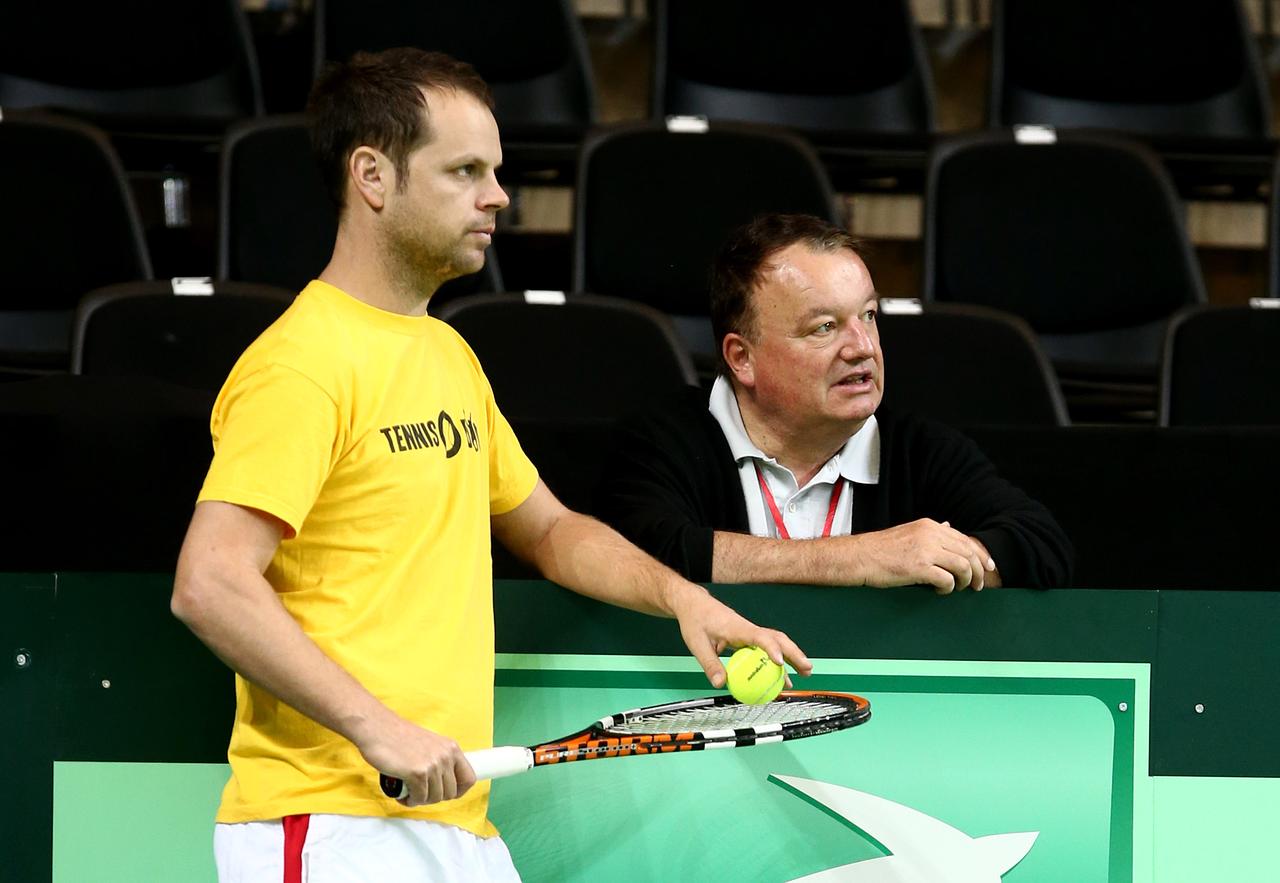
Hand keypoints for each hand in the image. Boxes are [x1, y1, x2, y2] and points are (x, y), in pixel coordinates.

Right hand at [355, 712, 475, 806]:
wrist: (377, 728)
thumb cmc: (398, 737)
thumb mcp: (429, 744)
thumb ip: (439, 759)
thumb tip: (444, 782)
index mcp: (451, 748)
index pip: (469, 778)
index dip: (458, 791)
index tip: (445, 793)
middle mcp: (446, 756)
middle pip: (450, 793)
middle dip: (434, 797)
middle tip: (419, 792)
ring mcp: (433, 765)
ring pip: (434, 798)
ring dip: (420, 800)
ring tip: (409, 792)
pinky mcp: (417, 773)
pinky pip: (419, 798)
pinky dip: (410, 801)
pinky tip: (402, 794)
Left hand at [667, 582, 812, 687]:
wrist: (693, 604)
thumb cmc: (695, 620)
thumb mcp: (697, 644)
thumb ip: (710, 664)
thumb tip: (721, 684)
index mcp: (737, 627)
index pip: (759, 636)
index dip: (771, 649)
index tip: (780, 663)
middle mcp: (748, 629)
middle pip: (777, 638)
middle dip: (794, 653)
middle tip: (807, 669)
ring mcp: (749, 632)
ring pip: (776, 642)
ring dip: (791, 656)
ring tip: (805, 673)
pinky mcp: (747, 636)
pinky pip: (766, 648)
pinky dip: (777, 660)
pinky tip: (782, 674)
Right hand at [846, 519, 996, 593]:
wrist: (858, 557)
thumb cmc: (880, 549)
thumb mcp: (908, 532)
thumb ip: (930, 532)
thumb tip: (949, 526)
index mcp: (929, 526)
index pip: (964, 539)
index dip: (980, 555)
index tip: (987, 567)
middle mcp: (930, 534)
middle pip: (968, 553)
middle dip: (978, 571)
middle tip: (978, 585)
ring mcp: (925, 550)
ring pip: (962, 566)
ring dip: (966, 581)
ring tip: (961, 589)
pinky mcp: (919, 567)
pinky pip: (947, 579)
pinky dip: (949, 588)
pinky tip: (941, 591)